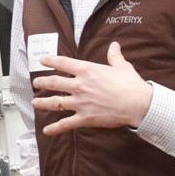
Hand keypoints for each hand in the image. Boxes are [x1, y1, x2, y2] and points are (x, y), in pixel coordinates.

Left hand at [31, 42, 152, 134]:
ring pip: (55, 102)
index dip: (50, 60)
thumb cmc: (131, 85)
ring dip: (42, 102)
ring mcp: (80, 102)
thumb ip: (114, 55)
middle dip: (42, 82)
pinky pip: (66, 124)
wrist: (138, 104)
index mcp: (87, 70)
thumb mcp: (122, 66)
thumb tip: (115, 45)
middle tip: (36, 83)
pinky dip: (55, 128)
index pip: (63, 63)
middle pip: (54, 82)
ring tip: (35, 102)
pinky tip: (47, 130)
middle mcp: (80, 85)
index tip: (43, 60)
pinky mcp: (85, 118)